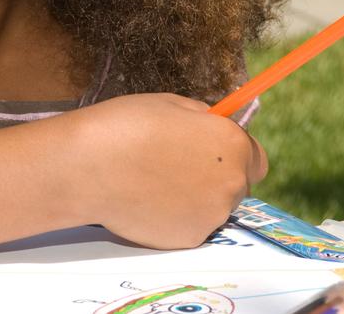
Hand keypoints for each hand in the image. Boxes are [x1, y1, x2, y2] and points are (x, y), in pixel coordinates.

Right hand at [67, 93, 266, 249]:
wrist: (88, 167)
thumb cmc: (125, 125)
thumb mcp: (171, 103)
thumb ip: (202, 120)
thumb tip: (211, 127)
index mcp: (232, 145)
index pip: (256, 157)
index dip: (233, 152)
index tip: (212, 150)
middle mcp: (231, 185)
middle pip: (237, 184)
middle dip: (214, 176)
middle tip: (176, 165)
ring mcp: (211, 216)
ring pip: (213, 207)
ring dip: (195, 197)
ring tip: (154, 181)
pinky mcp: (188, 239)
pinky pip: (191, 225)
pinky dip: (175, 216)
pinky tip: (147, 200)